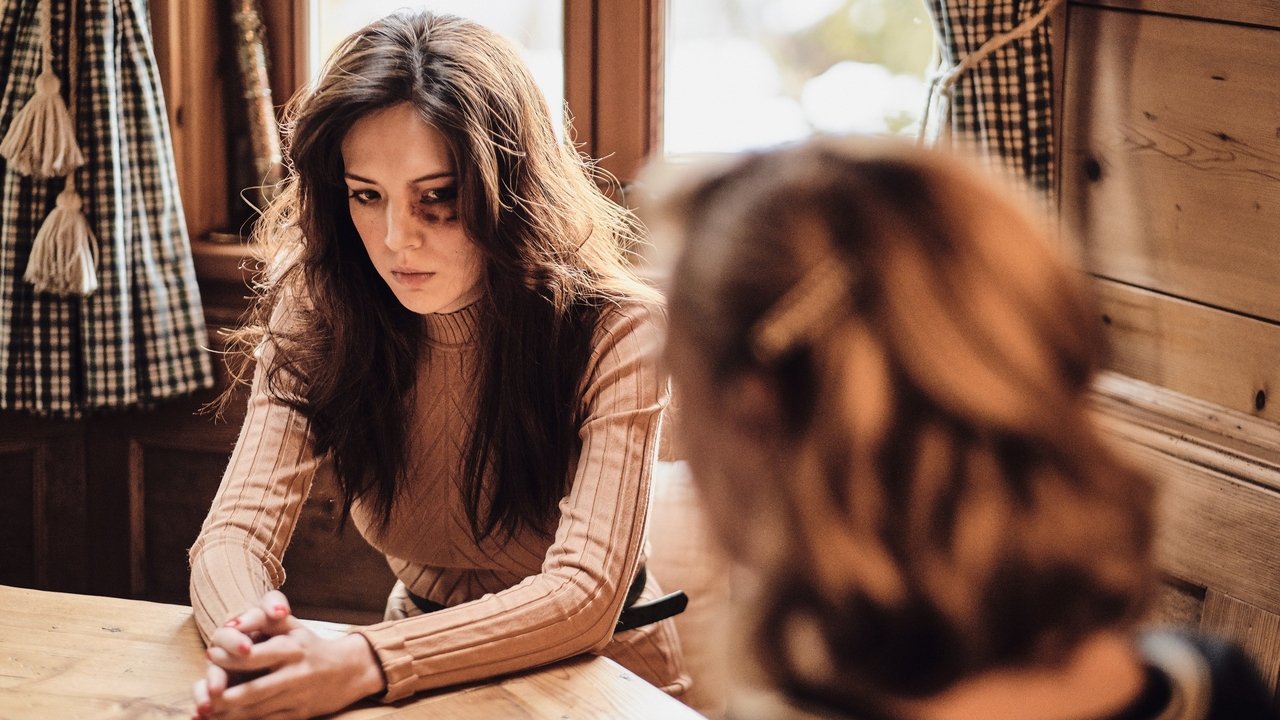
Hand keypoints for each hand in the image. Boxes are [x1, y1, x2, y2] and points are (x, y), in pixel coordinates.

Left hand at [192, 591, 384, 719]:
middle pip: (253, 690)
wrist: (350, 670)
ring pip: (257, 711)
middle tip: (204, 692)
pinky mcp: (298, 715)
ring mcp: (297, 698)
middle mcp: (295, 675)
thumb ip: (263, 619)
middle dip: (223, 694)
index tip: (210, 654)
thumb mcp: (292, 625)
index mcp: (292, 649)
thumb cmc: (310, 645)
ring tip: (206, 710)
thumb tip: (233, 623)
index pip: (253, 656)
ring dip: (228, 714)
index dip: (228, 658)